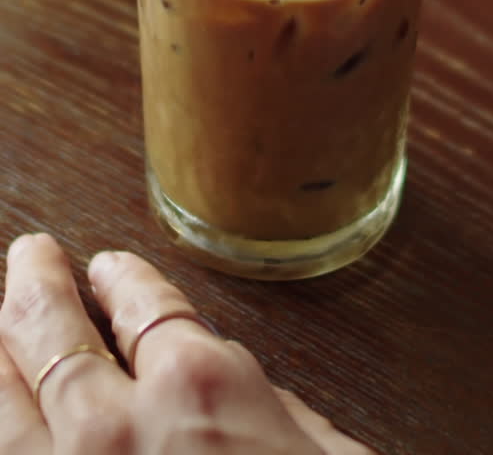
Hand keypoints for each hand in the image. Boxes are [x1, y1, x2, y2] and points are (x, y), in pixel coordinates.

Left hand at [0, 234, 374, 453]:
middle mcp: (117, 429)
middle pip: (53, 331)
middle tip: (27, 256)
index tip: (106, 267)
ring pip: (4, 396)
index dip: (120, 279)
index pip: (144, 305)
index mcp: (202, 390)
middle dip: (34, 286)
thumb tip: (233, 380)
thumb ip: (273, 413)